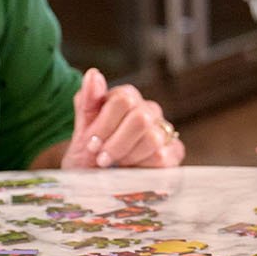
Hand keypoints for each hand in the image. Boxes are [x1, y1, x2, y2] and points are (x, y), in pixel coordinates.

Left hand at [63, 68, 184, 168]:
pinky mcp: (174, 151)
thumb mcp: (82, 128)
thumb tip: (93, 74)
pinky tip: (131, 170)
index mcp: (126, 97)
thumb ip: (87, 101)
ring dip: (128, 156)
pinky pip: (162, 157)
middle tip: (102, 159)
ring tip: (116, 165)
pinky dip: (141, 167)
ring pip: (152, 138)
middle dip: (117, 144)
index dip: (105, 125)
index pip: (123, 100)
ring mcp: (163, 129)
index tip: (92, 144)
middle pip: (140, 119)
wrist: (97, 182)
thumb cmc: (90, 154)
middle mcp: (148, 109)